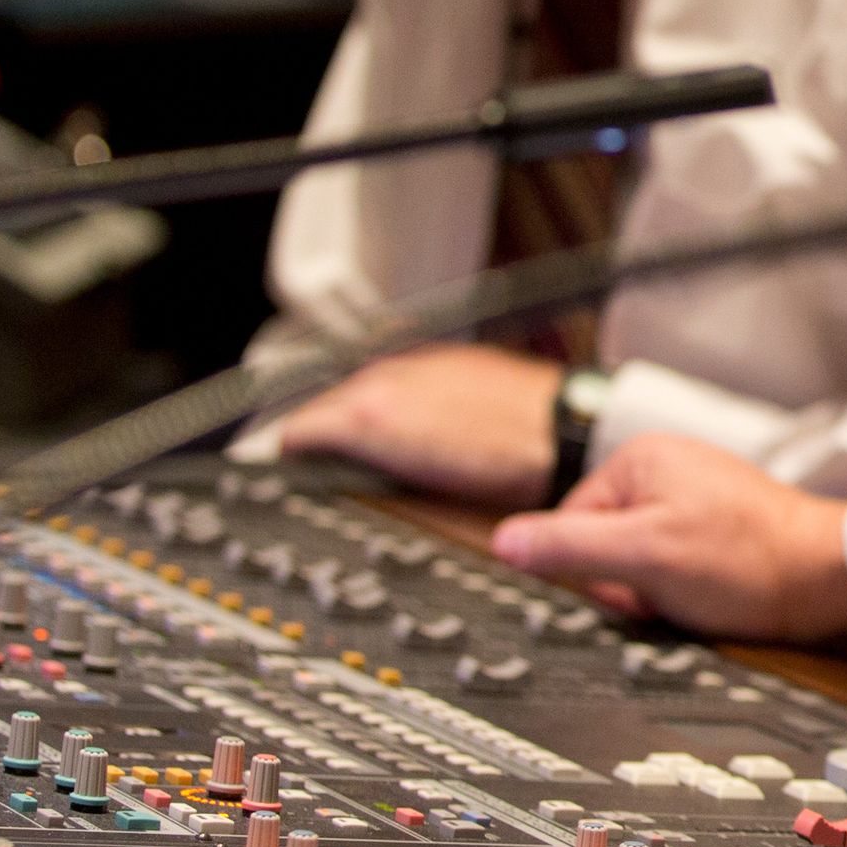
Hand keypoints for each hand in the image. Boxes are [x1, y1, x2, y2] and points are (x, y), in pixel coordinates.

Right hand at [269, 345, 560, 504]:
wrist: (564, 431)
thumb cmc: (503, 463)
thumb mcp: (417, 486)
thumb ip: (361, 473)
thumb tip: (321, 474)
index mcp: (370, 410)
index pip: (297, 430)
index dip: (285, 460)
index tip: (282, 478)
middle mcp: (387, 377)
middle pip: (324, 407)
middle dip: (317, 438)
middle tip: (315, 472)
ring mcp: (417, 364)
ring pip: (358, 389)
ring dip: (350, 418)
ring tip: (358, 455)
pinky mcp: (446, 360)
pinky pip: (396, 379)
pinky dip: (387, 403)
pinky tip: (406, 430)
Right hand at [489, 434, 846, 639]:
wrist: (829, 581)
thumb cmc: (747, 561)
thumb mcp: (643, 556)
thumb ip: (569, 547)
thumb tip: (504, 541)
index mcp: (640, 459)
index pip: (569, 525)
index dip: (595, 571)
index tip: (632, 586)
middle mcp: (666, 469)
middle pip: (603, 545)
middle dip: (629, 583)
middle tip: (670, 591)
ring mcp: (694, 497)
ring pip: (639, 562)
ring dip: (658, 590)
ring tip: (699, 592)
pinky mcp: (717, 527)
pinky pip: (673, 566)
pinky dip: (686, 589)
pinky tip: (715, 595)